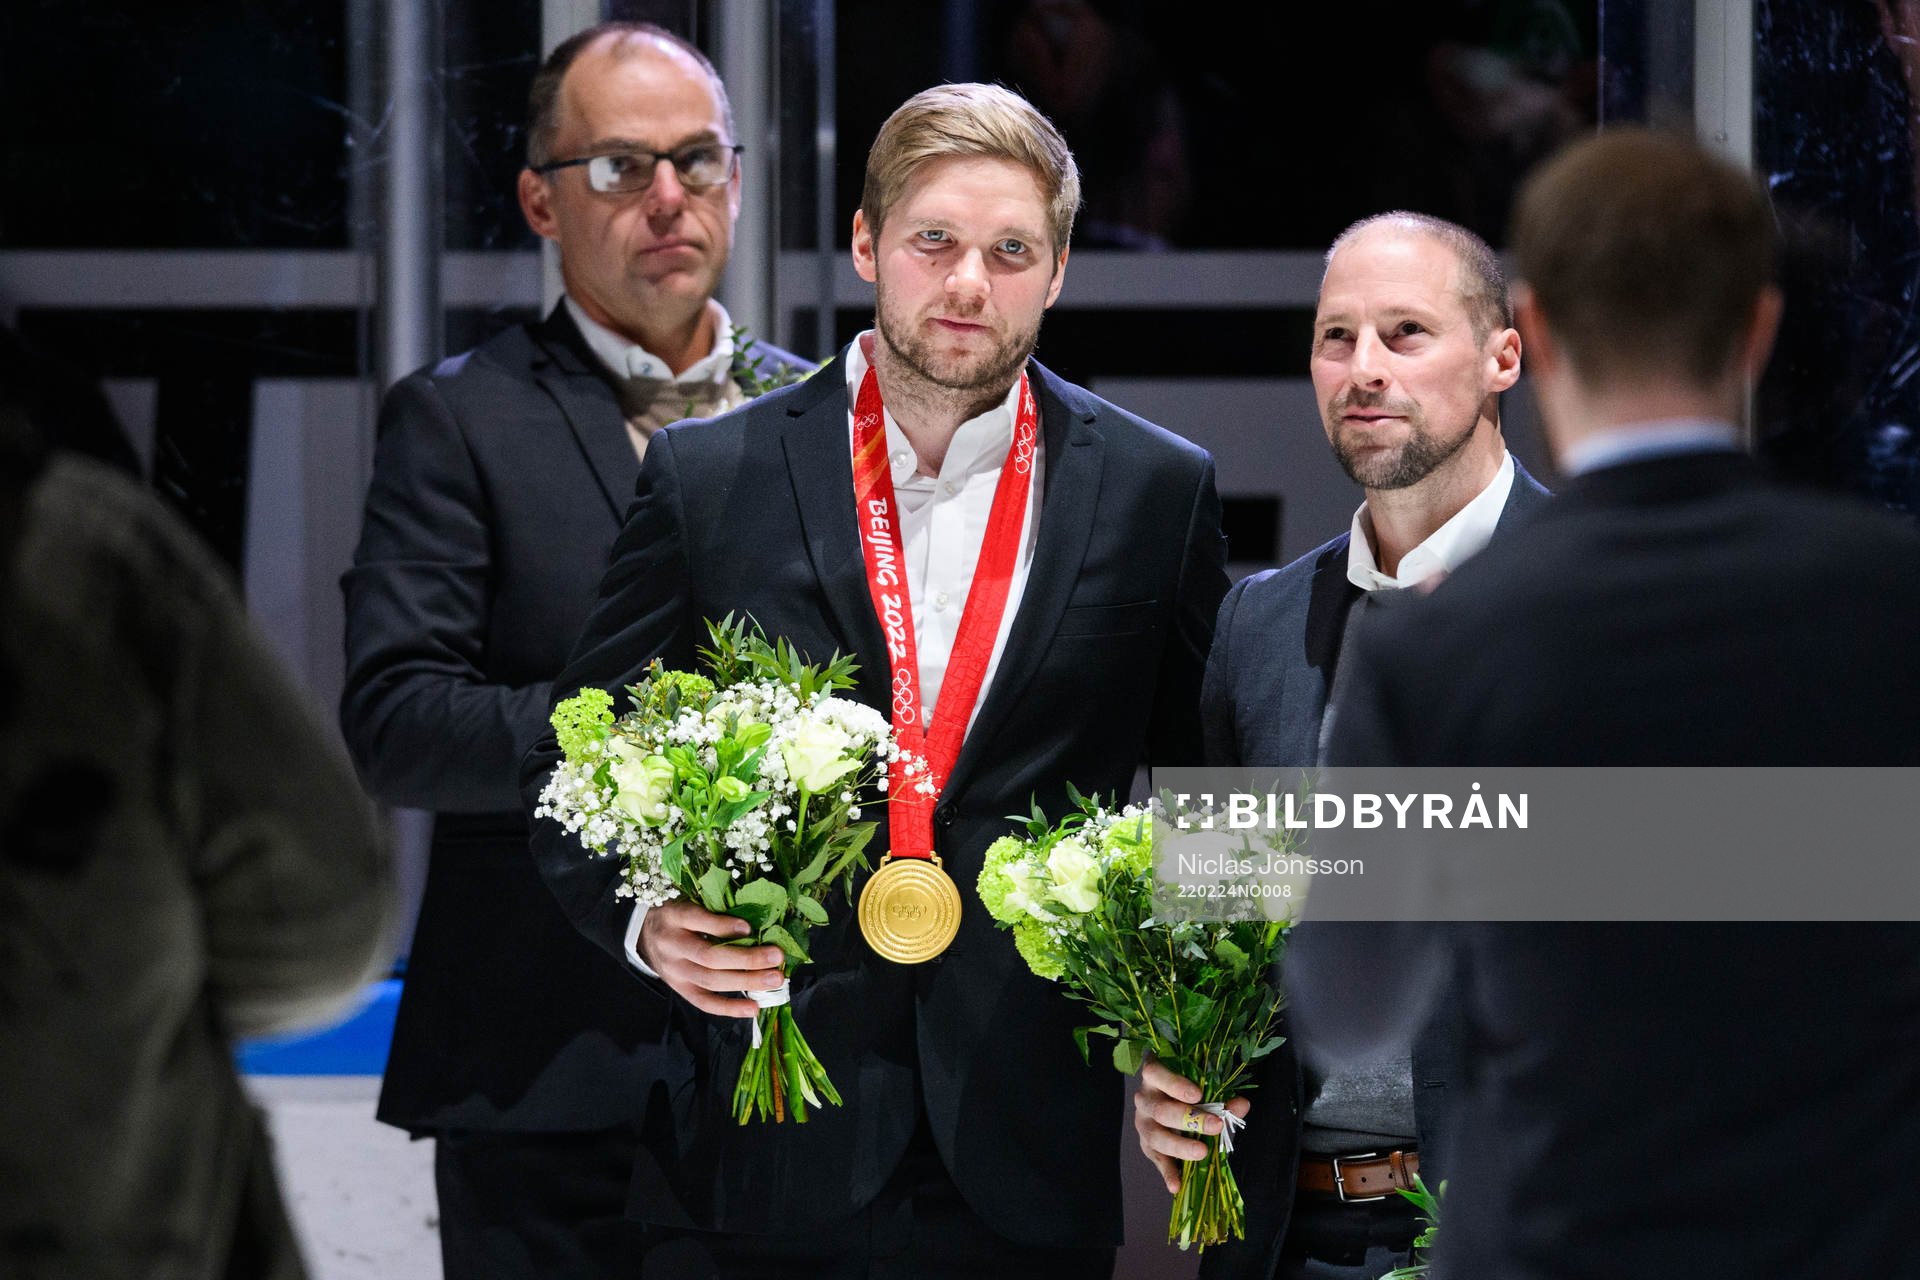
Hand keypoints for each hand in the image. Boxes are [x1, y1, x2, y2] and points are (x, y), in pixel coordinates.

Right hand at [638, 900, 785, 1018]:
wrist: (644, 936)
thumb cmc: (678, 915)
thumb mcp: (689, 901)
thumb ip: (714, 909)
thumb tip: (756, 922)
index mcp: (675, 916)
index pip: (697, 920)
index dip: (722, 926)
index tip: (749, 927)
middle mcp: (672, 945)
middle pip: (710, 957)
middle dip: (746, 959)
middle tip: (776, 956)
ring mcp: (675, 971)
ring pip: (711, 981)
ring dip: (746, 982)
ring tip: (774, 979)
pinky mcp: (680, 989)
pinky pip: (704, 1003)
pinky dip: (730, 1008)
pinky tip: (754, 1008)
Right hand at [1133, 1058, 1250, 1193]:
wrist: (1171, 1106)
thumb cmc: (1189, 1094)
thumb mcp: (1204, 1092)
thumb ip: (1222, 1098)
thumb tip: (1240, 1105)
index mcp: (1155, 1077)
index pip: (1155, 1074)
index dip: (1174, 1083)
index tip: (1198, 1094)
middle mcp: (1144, 1099)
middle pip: (1160, 1109)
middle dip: (1189, 1118)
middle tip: (1215, 1126)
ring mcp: (1143, 1123)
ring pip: (1156, 1136)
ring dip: (1180, 1146)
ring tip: (1201, 1152)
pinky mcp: (1147, 1146)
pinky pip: (1157, 1160)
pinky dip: (1167, 1173)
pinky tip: (1176, 1185)